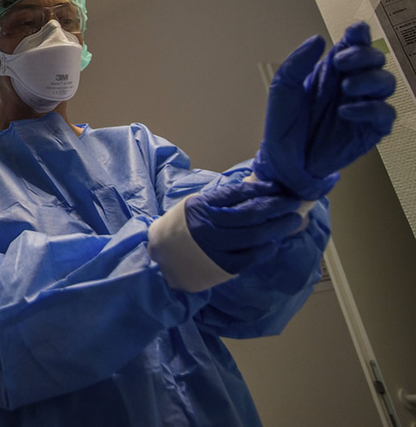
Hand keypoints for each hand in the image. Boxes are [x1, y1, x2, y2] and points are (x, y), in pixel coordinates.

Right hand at [186, 180, 301, 274]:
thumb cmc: (180, 229)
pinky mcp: (221, 267)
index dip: (260, 190)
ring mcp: (215, 249)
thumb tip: (253, 193)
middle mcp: (208, 227)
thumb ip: (219, 201)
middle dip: (276, 207)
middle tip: (293, 202)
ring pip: (254, 236)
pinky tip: (274, 243)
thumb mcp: (193, 207)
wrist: (160, 260)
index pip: (237, 195)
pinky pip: (251, 258)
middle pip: (250, 215)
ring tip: (292, 220)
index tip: (277, 188)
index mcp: (200, 207)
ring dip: (277, 228)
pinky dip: (265, 250)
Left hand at [253, 22, 395, 199]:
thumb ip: (296, 63)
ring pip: (386, 83)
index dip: (360, 35)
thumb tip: (318, 39)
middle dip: (364, 56)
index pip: (355, 45)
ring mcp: (363, 106)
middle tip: (341, 63)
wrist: (284, 160)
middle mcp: (351, 84)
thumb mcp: (282, 89)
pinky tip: (346, 112)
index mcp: (333, 70)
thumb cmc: (284, 123)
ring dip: (369, 80)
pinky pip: (384, 113)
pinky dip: (369, 109)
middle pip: (376, 59)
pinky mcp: (370, 129)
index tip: (355, 32)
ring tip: (346, 88)